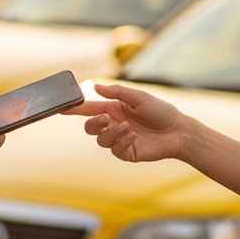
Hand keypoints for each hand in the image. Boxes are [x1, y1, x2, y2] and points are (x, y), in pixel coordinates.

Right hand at [64, 83, 191, 162]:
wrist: (178, 131)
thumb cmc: (160, 111)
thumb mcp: (139, 97)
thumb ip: (117, 92)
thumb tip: (95, 86)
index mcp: (114, 108)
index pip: (89, 108)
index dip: (75, 109)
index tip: (62, 108)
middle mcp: (114, 124)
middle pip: (90, 127)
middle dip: (94, 123)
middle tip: (106, 118)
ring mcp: (119, 139)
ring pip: (101, 139)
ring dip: (112, 132)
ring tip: (127, 127)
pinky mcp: (127, 152)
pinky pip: (115, 149)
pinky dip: (122, 141)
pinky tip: (133, 136)